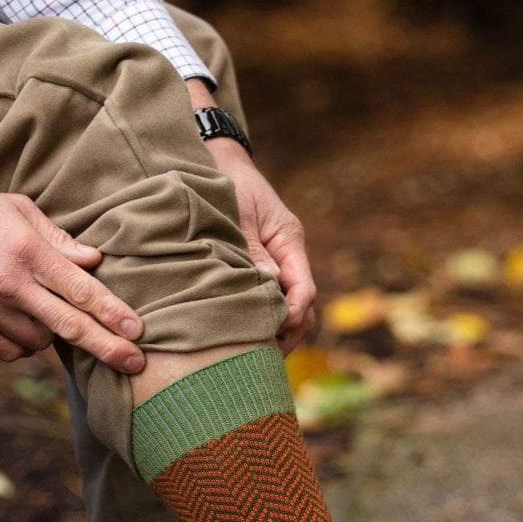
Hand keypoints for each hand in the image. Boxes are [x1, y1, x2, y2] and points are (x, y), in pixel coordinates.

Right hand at [0, 171, 145, 371]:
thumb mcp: (14, 209)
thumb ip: (57, 238)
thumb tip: (94, 260)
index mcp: (27, 251)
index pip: (81, 289)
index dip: (113, 313)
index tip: (139, 331)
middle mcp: (10, 285)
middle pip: (69, 326)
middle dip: (108, 348)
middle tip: (135, 363)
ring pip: (39, 342)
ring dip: (52, 336)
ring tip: (42, 313)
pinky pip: (9, 351)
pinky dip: (22, 344)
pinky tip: (18, 323)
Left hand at [205, 137, 316, 353]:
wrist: (218, 164)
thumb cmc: (227, 184)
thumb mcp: (238, 214)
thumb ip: (251, 249)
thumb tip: (267, 284)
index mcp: (290, 240)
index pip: (304, 287)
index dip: (292, 313)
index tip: (275, 330)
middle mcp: (289, 256)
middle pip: (303, 306)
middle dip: (287, 332)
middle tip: (261, 357)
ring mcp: (277, 264)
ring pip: (289, 308)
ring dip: (275, 331)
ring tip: (250, 355)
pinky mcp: (261, 270)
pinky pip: (270, 301)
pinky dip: (262, 320)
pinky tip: (243, 336)